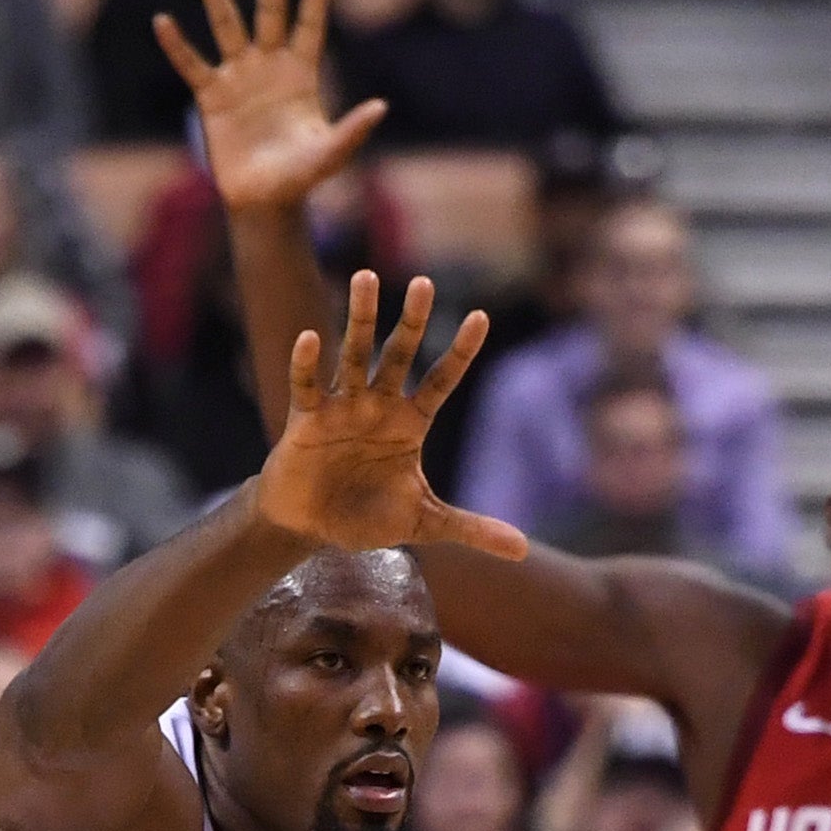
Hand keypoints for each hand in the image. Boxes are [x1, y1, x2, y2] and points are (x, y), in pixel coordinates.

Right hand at [155, 0, 388, 214]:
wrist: (265, 202)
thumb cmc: (301, 177)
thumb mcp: (329, 153)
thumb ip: (353, 130)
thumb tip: (381, 107)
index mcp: (301, 75)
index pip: (310, 25)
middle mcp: (269, 67)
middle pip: (269, 11)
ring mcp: (239, 78)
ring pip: (227, 25)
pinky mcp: (212, 97)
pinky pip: (192, 65)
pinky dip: (178, 46)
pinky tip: (164, 21)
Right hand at [255, 271, 527, 556]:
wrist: (313, 528)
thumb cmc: (367, 517)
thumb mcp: (425, 523)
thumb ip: (472, 528)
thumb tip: (523, 551)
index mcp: (410, 423)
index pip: (441, 380)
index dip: (460, 351)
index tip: (481, 317)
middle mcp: (378, 405)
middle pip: (398, 354)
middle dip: (411, 320)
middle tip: (423, 282)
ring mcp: (343, 408)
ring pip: (354, 355)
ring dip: (360, 319)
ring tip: (366, 278)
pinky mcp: (307, 421)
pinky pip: (309, 387)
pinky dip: (308, 364)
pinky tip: (311, 338)